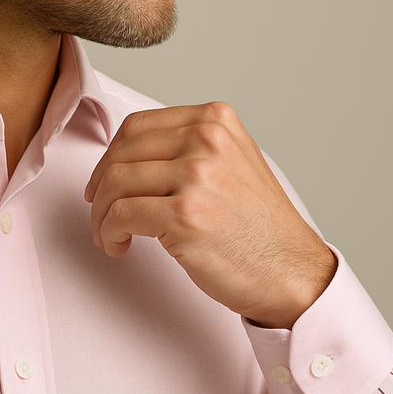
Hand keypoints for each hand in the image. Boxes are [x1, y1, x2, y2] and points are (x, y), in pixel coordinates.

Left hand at [84, 102, 335, 328]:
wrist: (292, 272)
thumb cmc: (259, 227)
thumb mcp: (232, 162)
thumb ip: (188, 146)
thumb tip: (129, 154)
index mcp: (215, 121)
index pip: (137, 126)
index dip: (111, 156)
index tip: (104, 179)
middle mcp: (206, 140)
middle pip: (121, 153)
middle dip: (101, 186)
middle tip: (100, 211)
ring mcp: (197, 175)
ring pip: (115, 183)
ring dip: (102, 213)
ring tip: (109, 233)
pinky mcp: (185, 214)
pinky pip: (121, 214)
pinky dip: (109, 231)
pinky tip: (119, 244)